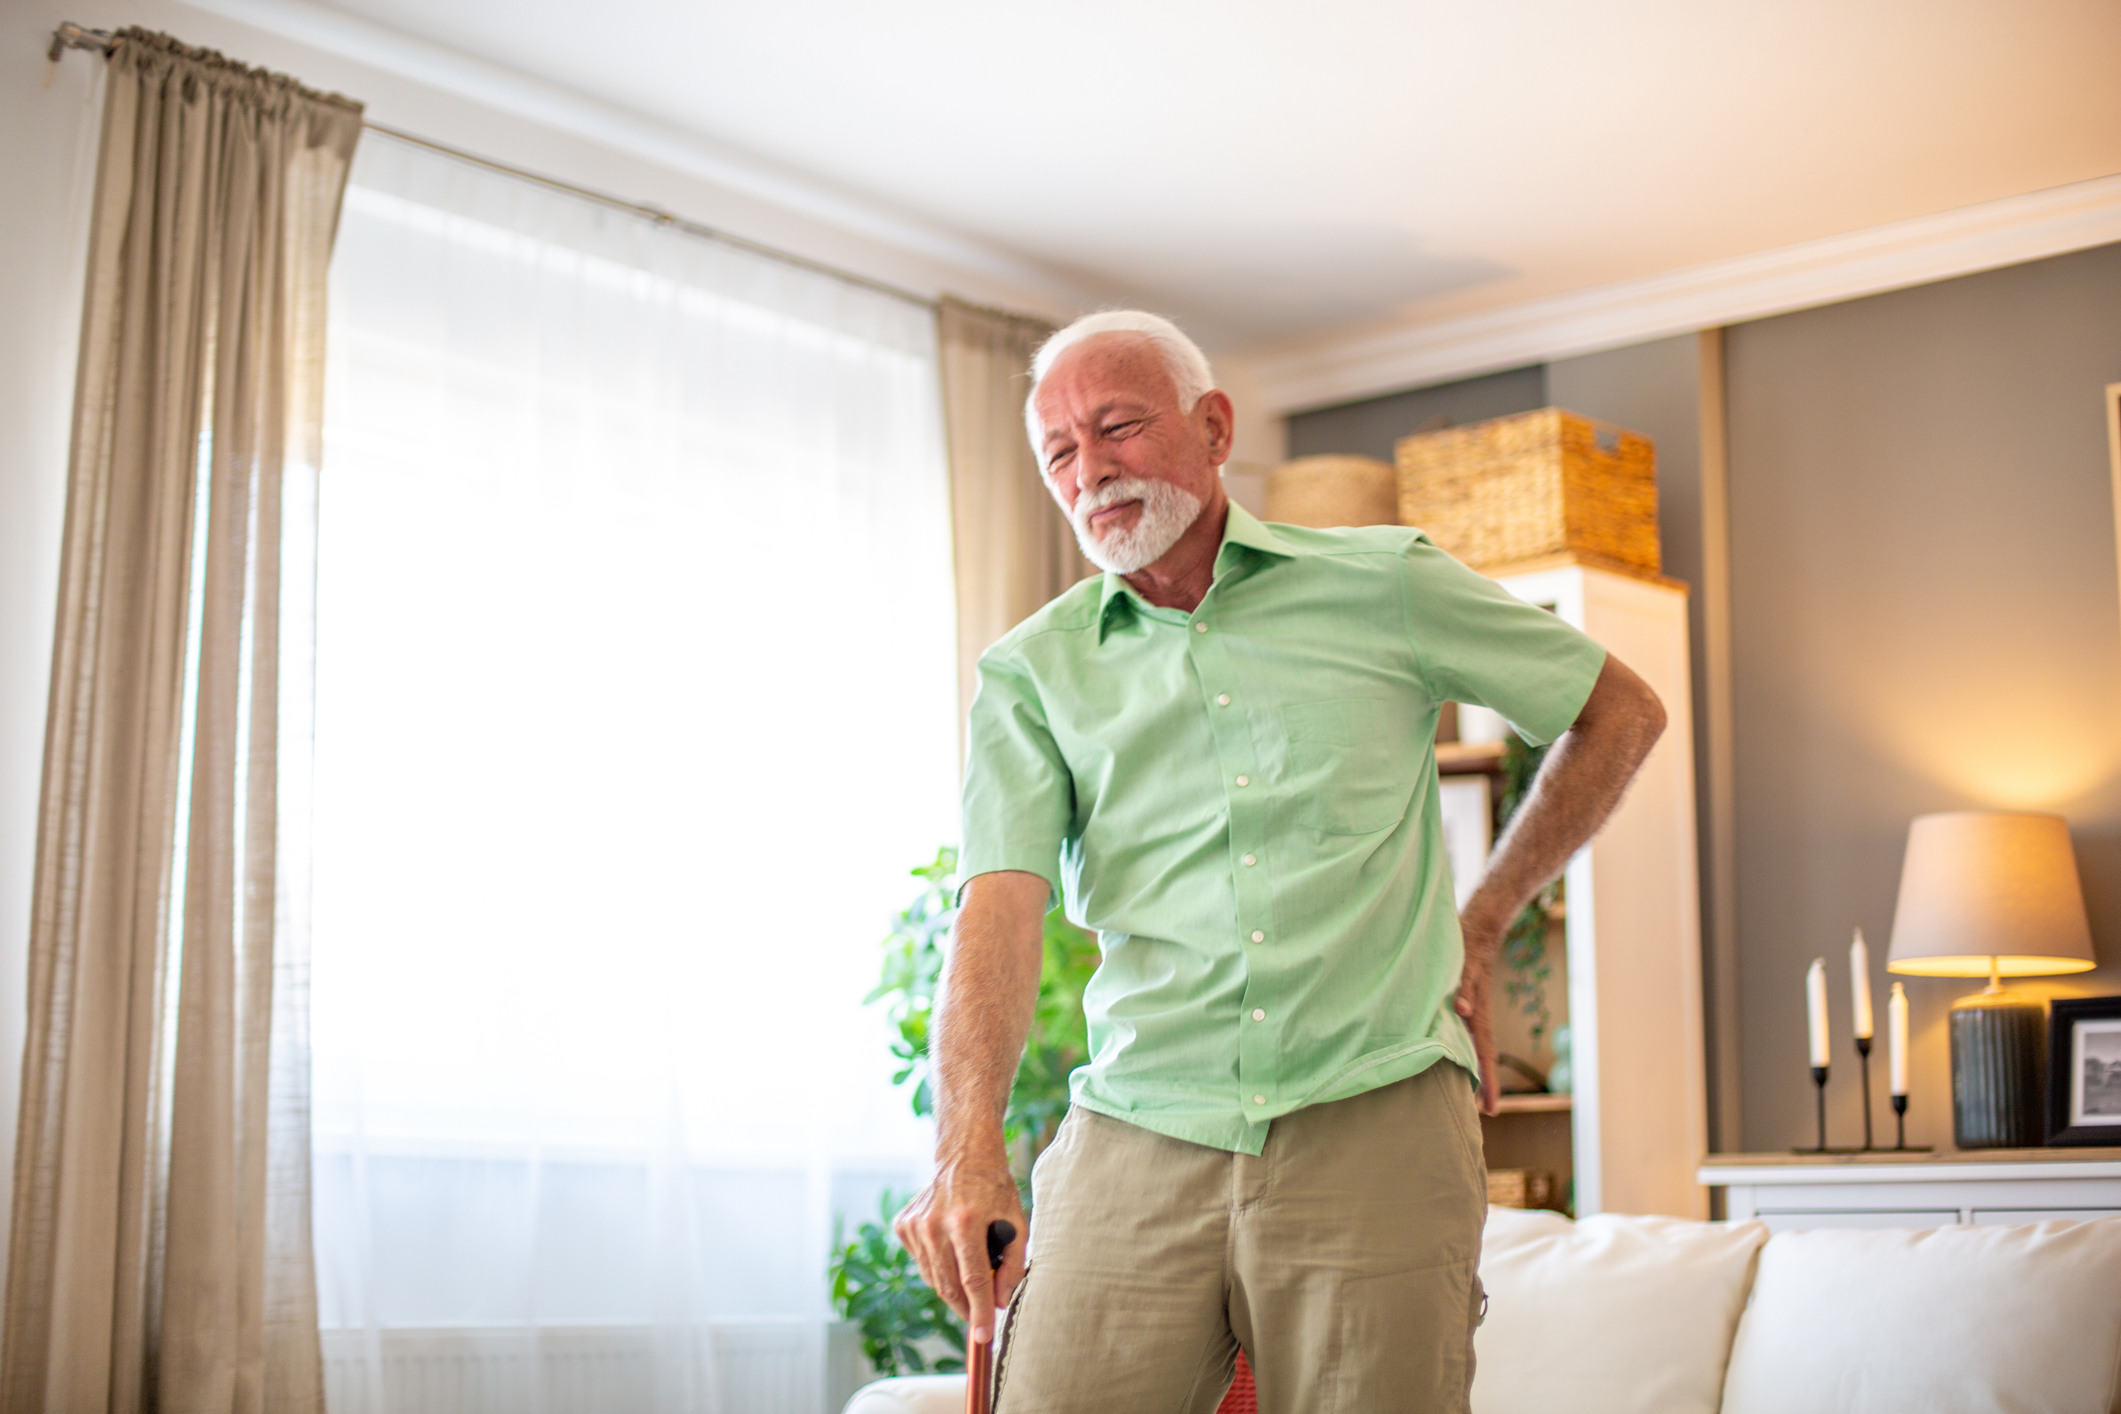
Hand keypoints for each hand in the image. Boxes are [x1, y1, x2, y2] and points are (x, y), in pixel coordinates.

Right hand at [893, 1158, 1026, 1340]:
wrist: (963, 1156)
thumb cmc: (994, 1189)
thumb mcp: (1016, 1221)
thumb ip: (1014, 1264)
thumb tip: (1001, 1301)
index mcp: (965, 1221)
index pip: (974, 1280)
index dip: (981, 1312)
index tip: (985, 1336)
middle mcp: (934, 1224)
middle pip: (950, 1286)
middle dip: (967, 1308)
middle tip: (981, 1314)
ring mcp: (915, 1225)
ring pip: (934, 1279)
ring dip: (953, 1287)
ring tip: (970, 1272)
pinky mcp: (903, 1226)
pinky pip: (922, 1264)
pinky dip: (939, 1267)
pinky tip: (951, 1247)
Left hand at [1453, 919, 1503, 1116]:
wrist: (1476, 927)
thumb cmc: (1467, 948)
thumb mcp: (1465, 967)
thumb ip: (1463, 989)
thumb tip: (1462, 1011)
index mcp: (1475, 1013)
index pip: (1484, 1054)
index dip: (1488, 1083)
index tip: (1491, 1111)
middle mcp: (1473, 1016)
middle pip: (1479, 1055)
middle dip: (1482, 1084)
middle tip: (1483, 1114)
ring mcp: (1469, 1009)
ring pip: (1471, 1044)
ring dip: (1471, 1066)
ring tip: (1469, 1096)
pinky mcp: (1461, 1000)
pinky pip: (1460, 1026)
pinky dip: (1459, 1042)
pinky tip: (1455, 1057)